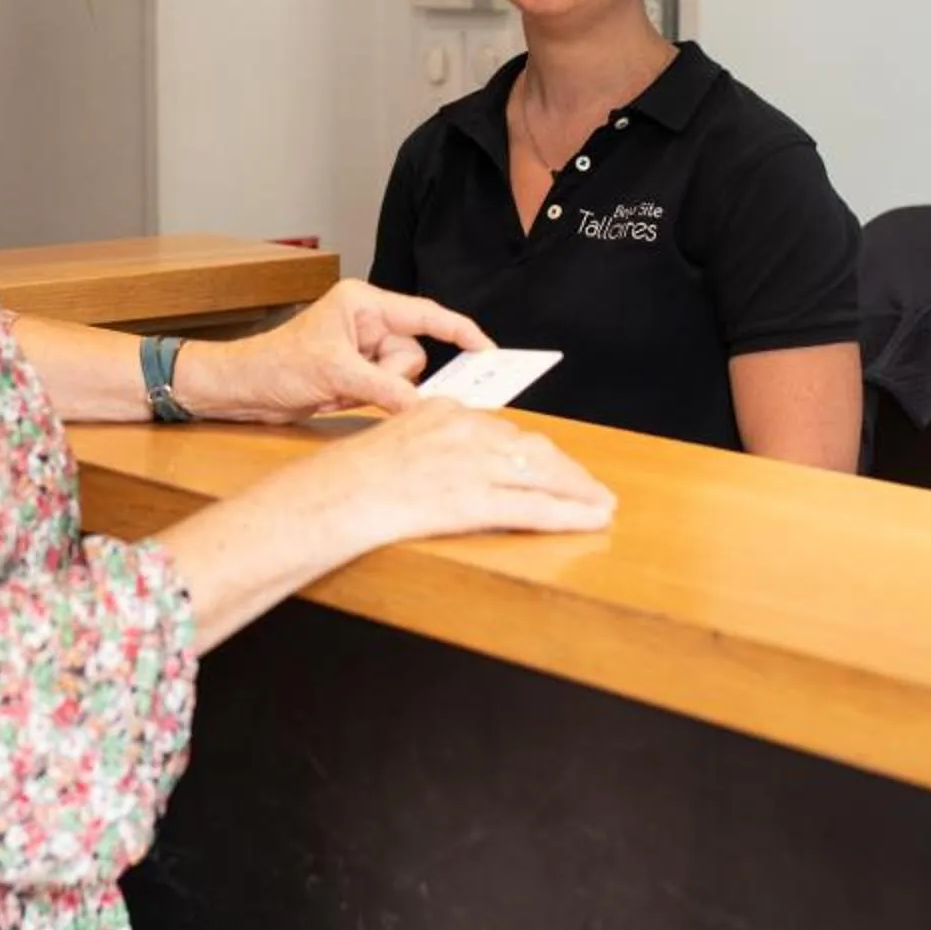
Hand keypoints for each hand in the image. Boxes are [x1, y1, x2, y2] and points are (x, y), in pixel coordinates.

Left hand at [184, 281, 494, 420]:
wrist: (242, 389)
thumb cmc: (275, 364)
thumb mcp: (335, 374)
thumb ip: (385, 388)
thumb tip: (422, 405)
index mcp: (364, 303)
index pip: (425, 315)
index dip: (460, 332)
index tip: (489, 351)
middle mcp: (367, 323)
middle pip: (413, 355)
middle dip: (391, 376)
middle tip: (354, 382)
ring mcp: (363, 351)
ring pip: (401, 379)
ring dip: (375, 392)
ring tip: (336, 390)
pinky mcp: (357, 375)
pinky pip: (386, 393)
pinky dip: (370, 401)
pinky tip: (336, 397)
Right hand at [276, 395, 616, 551]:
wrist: (329, 498)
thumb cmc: (347, 481)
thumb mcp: (394, 445)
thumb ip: (432, 448)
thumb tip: (455, 469)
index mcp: (444, 411)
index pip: (506, 430)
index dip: (537, 451)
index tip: (553, 463)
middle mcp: (465, 430)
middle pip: (533, 447)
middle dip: (568, 470)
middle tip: (591, 487)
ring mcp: (472, 464)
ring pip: (544, 475)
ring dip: (580, 492)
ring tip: (601, 505)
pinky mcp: (476, 499)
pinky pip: (535, 506)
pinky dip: (570, 514)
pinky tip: (591, 519)